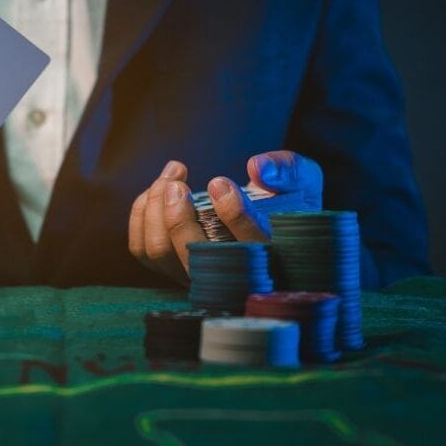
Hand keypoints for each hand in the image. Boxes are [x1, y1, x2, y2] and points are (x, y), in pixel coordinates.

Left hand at [128, 151, 322, 282]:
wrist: (270, 219)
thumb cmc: (288, 199)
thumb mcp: (303, 180)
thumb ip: (289, 171)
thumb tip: (257, 169)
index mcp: (267, 258)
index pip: (249, 247)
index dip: (232, 214)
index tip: (218, 181)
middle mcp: (228, 276)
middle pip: (192, 256)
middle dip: (176, 215)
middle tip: (178, 180)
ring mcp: (196, 275)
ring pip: (159, 252)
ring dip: (155, 208)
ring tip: (172, 176)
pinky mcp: (171, 266)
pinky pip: (142, 248)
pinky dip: (142, 213)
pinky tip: (159, 189)